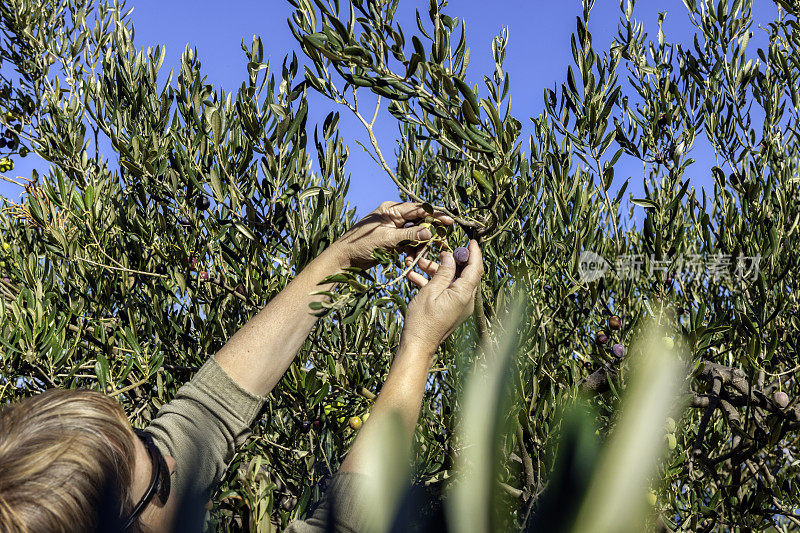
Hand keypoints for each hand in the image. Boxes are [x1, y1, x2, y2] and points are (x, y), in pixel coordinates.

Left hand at [331, 201, 452, 268]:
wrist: (344, 259)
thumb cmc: (360, 245)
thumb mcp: (387, 239)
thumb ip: (409, 235)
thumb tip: (430, 232)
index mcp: (391, 209)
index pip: (418, 209)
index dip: (435, 215)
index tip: (449, 221)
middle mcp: (393, 216)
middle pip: (419, 222)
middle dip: (427, 236)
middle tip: (440, 244)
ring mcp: (393, 228)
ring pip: (415, 235)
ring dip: (417, 248)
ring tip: (414, 260)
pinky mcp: (392, 240)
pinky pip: (408, 244)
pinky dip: (410, 252)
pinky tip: (408, 262)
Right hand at [400, 240, 483, 353]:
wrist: (418, 345)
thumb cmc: (422, 320)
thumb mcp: (430, 291)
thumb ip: (442, 271)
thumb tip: (450, 255)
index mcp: (464, 294)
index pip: (475, 268)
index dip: (474, 253)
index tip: (471, 240)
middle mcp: (466, 299)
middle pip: (465, 273)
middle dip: (451, 260)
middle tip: (439, 250)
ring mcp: (460, 305)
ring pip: (453, 280)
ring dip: (438, 270)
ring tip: (419, 263)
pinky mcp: (452, 309)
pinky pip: (447, 290)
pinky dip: (435, 282)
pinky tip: (416, 277)